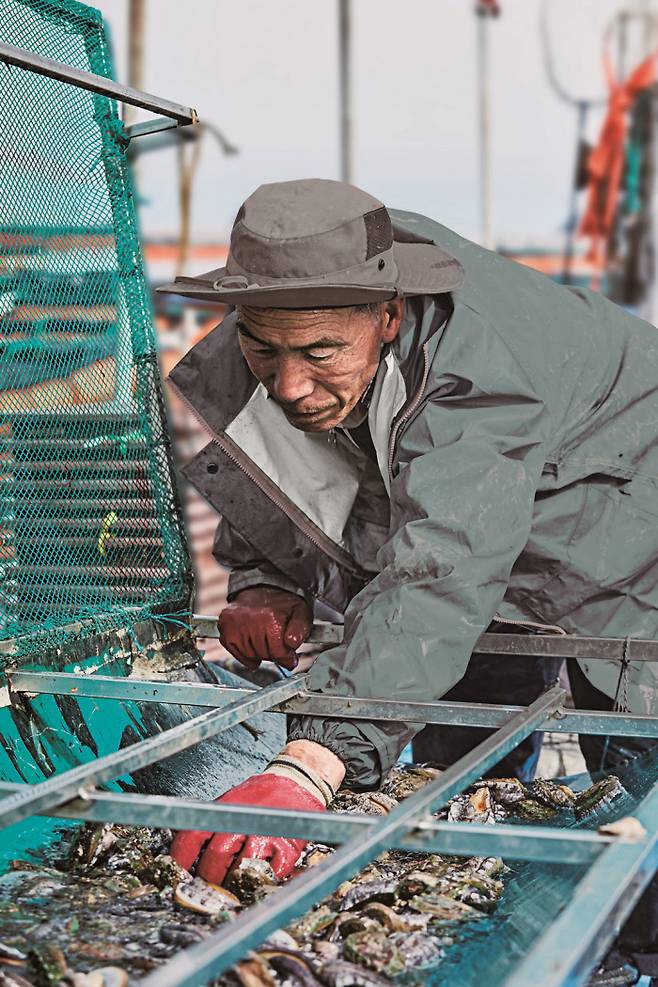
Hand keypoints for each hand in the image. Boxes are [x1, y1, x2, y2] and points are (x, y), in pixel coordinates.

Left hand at [170, 773, 324, 883]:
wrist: (298, 781)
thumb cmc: (261, 795)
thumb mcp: (231, 801)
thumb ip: (212, 822)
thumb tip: (184, 844)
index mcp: (225, 810)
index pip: (193, 836)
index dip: (181, 858)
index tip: (178, 875)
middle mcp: (243, 822)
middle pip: (215, 859)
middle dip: (208, 879)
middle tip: (208, 888)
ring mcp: (265, 835)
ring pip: (240, 870)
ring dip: (234, 884)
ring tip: (232, 888)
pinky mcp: (287, 847)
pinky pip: (270, 874)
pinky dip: (263, 881)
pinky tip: (259, 878)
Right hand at [218, 586, 312, 670]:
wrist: (263, 588)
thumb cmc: (282, 603)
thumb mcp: (301, 613)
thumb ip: (300, 630)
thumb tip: (291, 644)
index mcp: (271, 618)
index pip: (279, 653)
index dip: (287, 656)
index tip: (289, 654)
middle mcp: (250, 620)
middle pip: (264, 655)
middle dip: (273, 653)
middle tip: (276, 642)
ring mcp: (234, 623)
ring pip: (249, 655)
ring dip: (258, 653)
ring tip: (264, 640)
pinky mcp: (224, 625)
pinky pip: (233, 651)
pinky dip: (243, 653)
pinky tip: (251, 644)